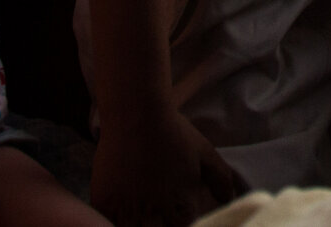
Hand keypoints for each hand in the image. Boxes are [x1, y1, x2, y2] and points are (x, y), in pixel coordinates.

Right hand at [89, 109, 244, 226]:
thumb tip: (227, 199)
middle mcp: (154, 216)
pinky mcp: (103, 203)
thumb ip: (221, 180)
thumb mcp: (206, 153)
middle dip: (160, 226)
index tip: (178, 217)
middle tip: (158, 214)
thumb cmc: (173, 132)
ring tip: (141, 212)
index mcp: (182, 209)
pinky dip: (114, 220)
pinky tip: (120, 211)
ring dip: (137, 224)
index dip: (182, 225)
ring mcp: (126, 211)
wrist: (136, 114)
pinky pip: (107, 223)